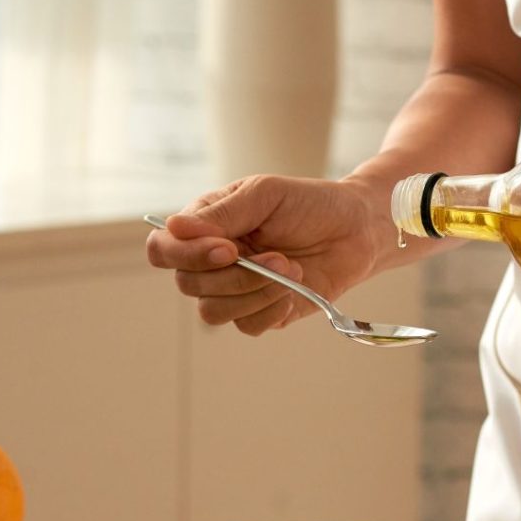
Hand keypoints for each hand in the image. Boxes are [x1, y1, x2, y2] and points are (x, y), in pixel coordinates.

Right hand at [146, 174, 383, 334]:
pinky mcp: (262, 312)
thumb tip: (174, 227)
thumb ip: (223, 212)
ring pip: (213, 311)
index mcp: (205, 227)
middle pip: (188, 284)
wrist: (356, 230)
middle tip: (279, 256)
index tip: (228, 248)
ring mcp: (236, 290)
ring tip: (292, 268)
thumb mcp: (266, 194)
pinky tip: (294, 288)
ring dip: (254, 292)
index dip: (187, 255)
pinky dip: (271, 309)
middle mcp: (212, 262)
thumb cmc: (310, 204)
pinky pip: (247, 326)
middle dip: (235, 275)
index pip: (164, 249)